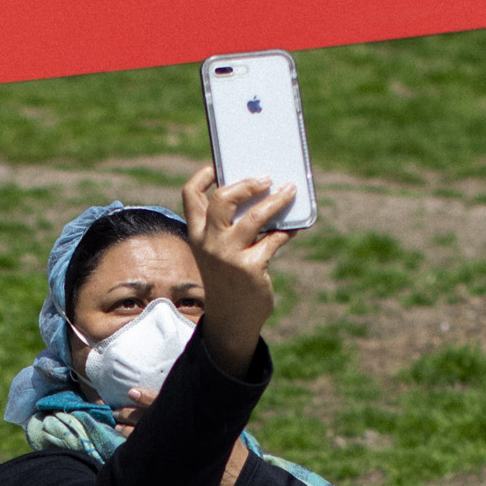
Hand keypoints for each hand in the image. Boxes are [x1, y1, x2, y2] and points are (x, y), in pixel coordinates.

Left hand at [117, 405, 248, 485]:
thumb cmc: (230, 450)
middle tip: (116, 410)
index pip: (167, 403)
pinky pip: (147, 455)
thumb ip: (204, 412)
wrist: (237, 479)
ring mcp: (176, 450)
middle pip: (151, 418)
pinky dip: (134, 449)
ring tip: (116, 425)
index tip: (131, 393)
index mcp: (195, 418)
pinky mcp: (172, 466)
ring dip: (128, 430)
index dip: (148, 398)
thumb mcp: (222, 427)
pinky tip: (123, 447)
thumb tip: (186, 394)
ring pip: (145, 436)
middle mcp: (184, 431)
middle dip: (131, 414)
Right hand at [181, 163, 295, 375]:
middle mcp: (208, 243)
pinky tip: (295, 227)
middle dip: (246, 183)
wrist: (231, 320)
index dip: (203, 175)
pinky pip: (274, 240)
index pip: (190, 195)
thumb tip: (262, 194)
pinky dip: (287, 230)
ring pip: (255, 216)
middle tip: (265, 178)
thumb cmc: (227, 278)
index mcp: (196, 234)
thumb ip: (230, 226)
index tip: (219, 164)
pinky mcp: (250, 268)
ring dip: (276, 200)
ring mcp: (228, 256)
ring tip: (290, 190)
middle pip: (223, 199)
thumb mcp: (218, 251)